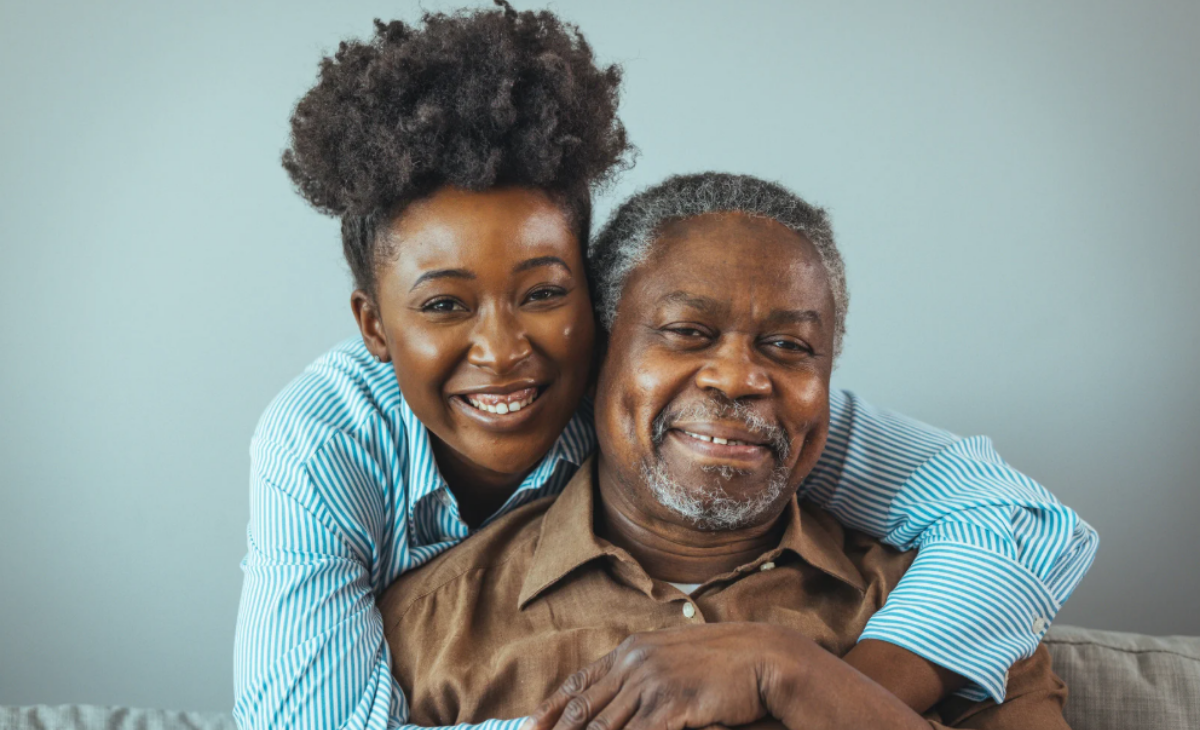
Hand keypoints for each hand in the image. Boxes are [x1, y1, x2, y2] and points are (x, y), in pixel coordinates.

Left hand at [525, 623, 792, 729]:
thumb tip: (621, 695)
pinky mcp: (670, 705)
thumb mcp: (673, 658)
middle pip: (583, 710)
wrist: (764, 656)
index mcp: (632, 651)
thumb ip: (643, 672)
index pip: (580, 682)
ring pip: (602, 728)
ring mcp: (651, 683)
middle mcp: (634, 663)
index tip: (530, 726)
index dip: (551, 708)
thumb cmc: (723, 662)